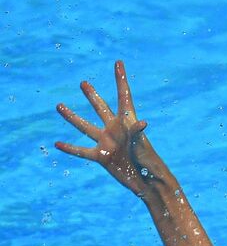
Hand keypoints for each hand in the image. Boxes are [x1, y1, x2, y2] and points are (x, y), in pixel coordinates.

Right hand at [55, 60, 167, 195]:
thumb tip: (143, 122)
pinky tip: (57, 144)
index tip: (118, 62)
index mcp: (128, 122)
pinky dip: (70, 148)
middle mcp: (115, 130)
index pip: (124, 96)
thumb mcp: (142, 147)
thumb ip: (138, 134)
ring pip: (85, 126)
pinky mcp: (101, 156)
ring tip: (59, 105)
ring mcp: (107, 142)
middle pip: (101, 108)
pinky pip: (81, 151)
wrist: (148, 182)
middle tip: (83, 83)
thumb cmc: (150, 163)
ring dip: (72, 117)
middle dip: (92, 96)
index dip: (120, 79)